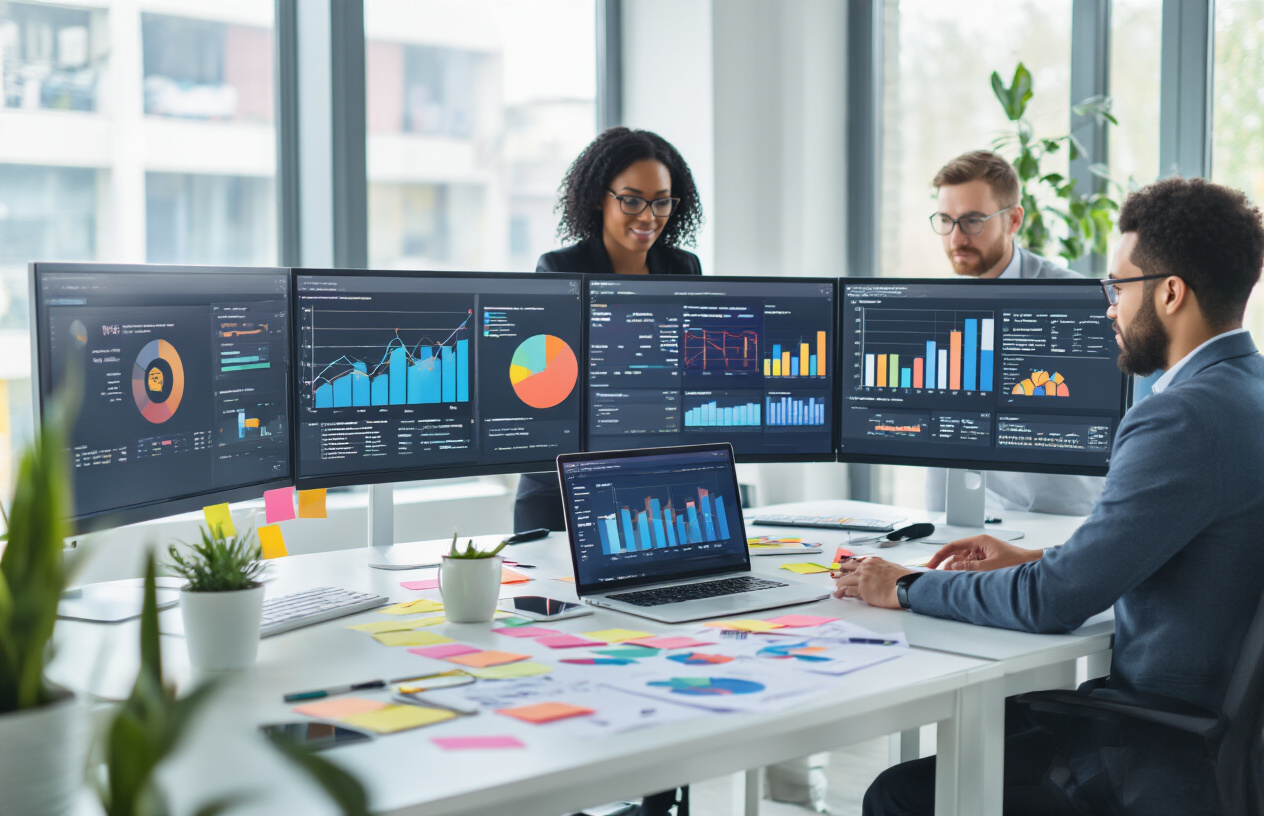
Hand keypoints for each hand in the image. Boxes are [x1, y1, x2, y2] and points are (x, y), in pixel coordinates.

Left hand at [831, 557, 912, 609]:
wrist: (905, 586)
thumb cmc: (902, 578)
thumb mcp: (890, 566)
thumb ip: (881, 568)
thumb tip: (879, 572)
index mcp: (871, 562)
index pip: (855, 563)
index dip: (848, 567)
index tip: (843, 568)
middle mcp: (865, 569)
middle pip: (847, 571)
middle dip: (841, 575)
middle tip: (836, 578)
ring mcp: (862, 579)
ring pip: (845, 581)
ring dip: (839, 586)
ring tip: (836, 590)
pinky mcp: (862, 591)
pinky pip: (848, 591)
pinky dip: (843, 593)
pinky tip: (840, 595)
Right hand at [925, 535, 1041, 571]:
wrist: (1032, 563)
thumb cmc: (1016, 561)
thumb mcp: (991, 566)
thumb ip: (971, 567)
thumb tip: (953, 566)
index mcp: (979, 541)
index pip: (953, 546)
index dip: (940, 555)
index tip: (931, 564)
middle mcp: (979, 544)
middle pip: (955, 552)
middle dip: (945, 562)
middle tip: (934, 571)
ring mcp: (982, 551)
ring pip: (961, 559)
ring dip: (954, 567)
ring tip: (946, 577)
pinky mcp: (985, 558)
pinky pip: (969, 563)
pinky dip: (963, 569)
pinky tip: (958, 576)